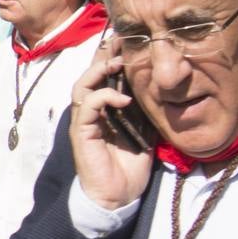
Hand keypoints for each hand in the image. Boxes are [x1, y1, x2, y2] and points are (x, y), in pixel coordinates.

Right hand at [70, 44, 154, 211]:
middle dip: (103, 56)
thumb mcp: (143, 132)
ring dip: (99, 71)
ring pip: (82, 86)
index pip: (101, 77)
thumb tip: (156, 89)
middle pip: (88, 75)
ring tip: (118, 64)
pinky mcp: (82, 132)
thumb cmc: (128, 167)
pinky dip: (104, 97)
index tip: (125, 41)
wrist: (116, 196)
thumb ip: (143, 110)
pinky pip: (87, 106)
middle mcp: (89, 112)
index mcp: (103, 110)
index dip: (109, 57)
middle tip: (120, 43)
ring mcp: (83, 122)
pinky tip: (123, 98)